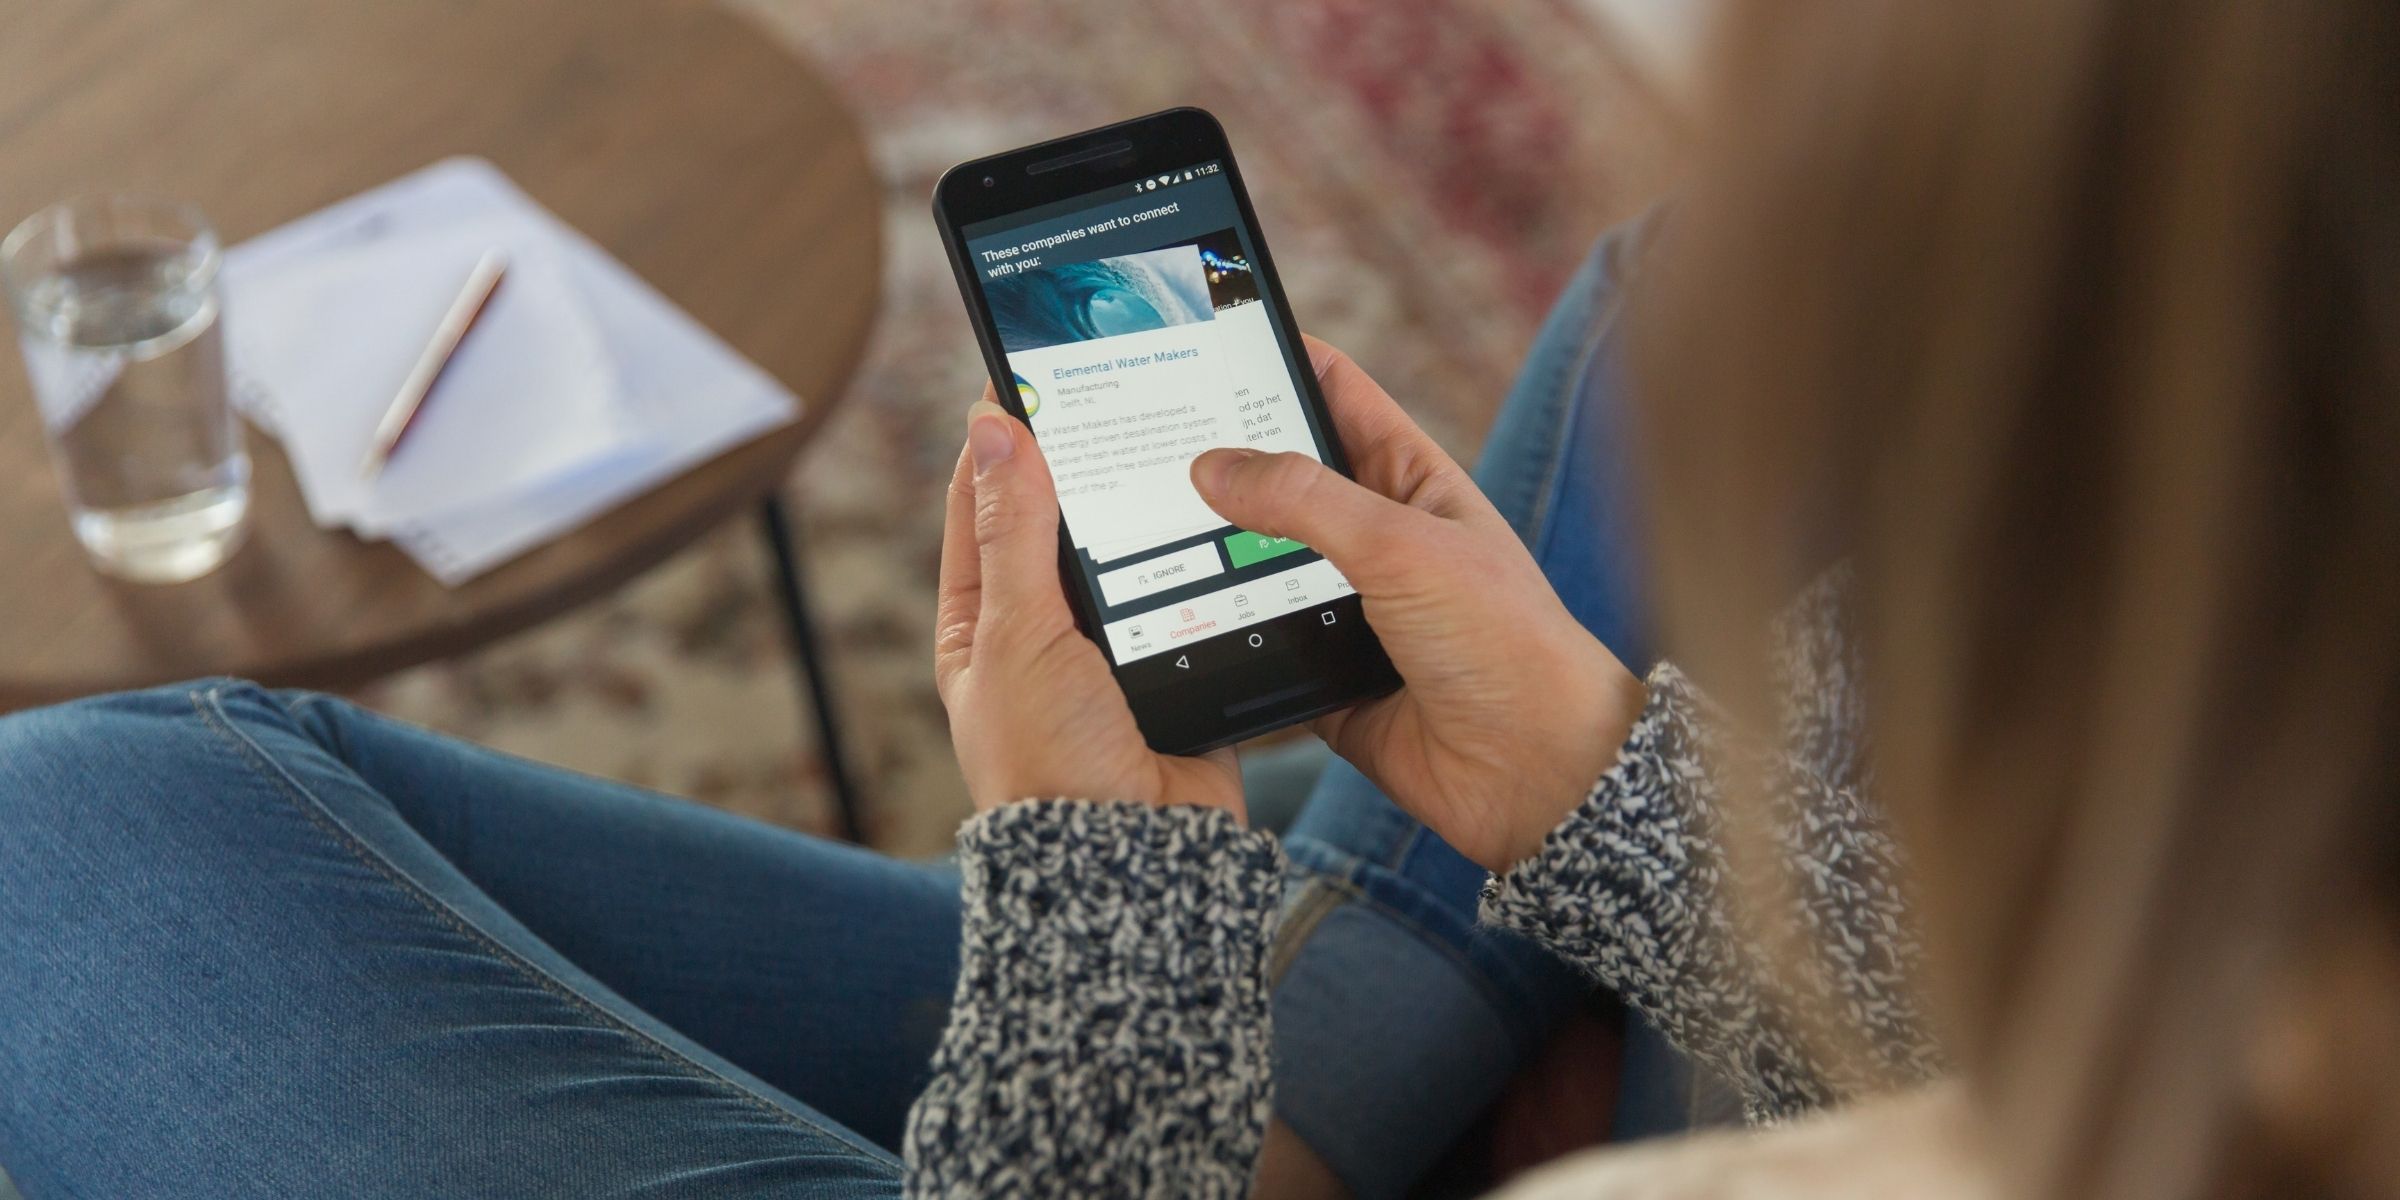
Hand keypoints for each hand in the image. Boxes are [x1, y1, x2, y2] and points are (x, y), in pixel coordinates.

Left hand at [936, 391, 1242, 818]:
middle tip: (1120, 389)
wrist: (1137, 861)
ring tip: (1176, 439)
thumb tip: (994, 428)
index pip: (982, 505)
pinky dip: (1204, 558)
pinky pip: (1191, 593)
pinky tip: (1225, 514)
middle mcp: (1042, 635)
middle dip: (1088, 466)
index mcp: (980, 625)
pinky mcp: (1176, 666)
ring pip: (1133, 551)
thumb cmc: (1052, 765)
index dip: (1003, 439)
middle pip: (1062, 523)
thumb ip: (1013, 529)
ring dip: (1151, 510)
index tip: (1032, 373)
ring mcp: (1111, 652)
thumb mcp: (1019, 633)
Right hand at [1190, 338, 1644, 870]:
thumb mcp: (1402, 546)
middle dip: (1219, 465)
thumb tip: (1214, 465)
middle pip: (1280, 485)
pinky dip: (1221, 641)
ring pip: (1256, 569)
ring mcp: (1347, 610)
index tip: (1206, 335)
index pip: (1334, 395)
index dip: (1277, 361)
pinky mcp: (1324, 678)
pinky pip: (1256, 649)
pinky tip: (1169, 625)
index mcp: (1410, 482)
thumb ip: (1304, 501)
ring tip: (1131, 529)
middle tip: (1139, 440)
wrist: (1534, 773)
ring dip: (1210, 561)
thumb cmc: (1505, 643)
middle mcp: (1376, 541)